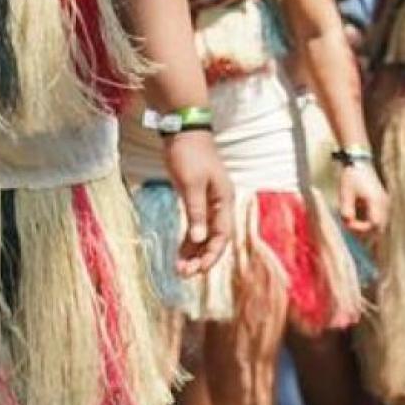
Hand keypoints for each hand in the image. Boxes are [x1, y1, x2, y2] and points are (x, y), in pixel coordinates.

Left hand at [162, 131, 233, 276]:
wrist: (183, 130)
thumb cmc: (189, 154)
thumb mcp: (191, 184)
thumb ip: (196, 212)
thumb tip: (198, 240)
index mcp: (224, 200)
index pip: (222, 235)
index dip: (212, 254)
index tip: (198, 270)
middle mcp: (220, 204)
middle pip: (214, 238)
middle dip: (201, 258)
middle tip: (184, 274)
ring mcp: (208, 203)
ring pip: (204, 235)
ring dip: (193, 252)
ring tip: (179, 270)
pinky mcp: (196, 199)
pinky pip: (195, 226)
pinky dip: (188, 241)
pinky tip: (179, 254)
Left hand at [337, 162, 388, 235]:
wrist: (358, 161)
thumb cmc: (351, 176)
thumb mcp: (345, 192)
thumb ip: (346, 209)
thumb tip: (347, 223)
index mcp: (376, 201)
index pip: (374, 225)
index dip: (361, 229)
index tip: (348, 224)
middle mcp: (384, 204)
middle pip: (379, 229)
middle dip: (364, 233)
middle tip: (349, 227)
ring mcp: (384, 204)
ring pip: (380, 226)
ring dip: (367, 229)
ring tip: (352, 224)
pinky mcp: (382, 203)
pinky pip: (379, 220)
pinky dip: (369, 224)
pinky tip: (357, 220)